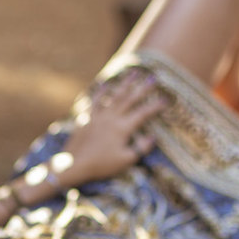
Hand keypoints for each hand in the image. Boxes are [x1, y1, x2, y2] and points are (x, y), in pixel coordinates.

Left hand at [56, 70, 168, 186]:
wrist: (73, 164)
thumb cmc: (101, 165)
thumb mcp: (125, 160)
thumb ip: (141, 148)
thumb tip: (152, 137)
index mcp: (123, 128)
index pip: (143, 114)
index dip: (155, 106)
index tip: (166, 99)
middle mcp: (112, 118)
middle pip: (130, 99)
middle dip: (143, 88)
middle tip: (153, 78)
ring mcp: (98, 116)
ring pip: (114, 96)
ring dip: (125, 84)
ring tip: (133, 73)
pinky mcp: (87, 118)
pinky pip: (95, 101)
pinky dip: (101, 91)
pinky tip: (105, 83)